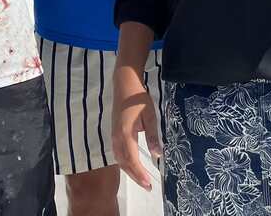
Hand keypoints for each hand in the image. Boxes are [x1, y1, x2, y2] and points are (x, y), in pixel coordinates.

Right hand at [111, 64, 162, 190]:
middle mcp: (117, 138)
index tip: (149, 184)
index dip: (140, 174)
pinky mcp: (114, 133)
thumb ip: (153, 136)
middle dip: (135, 176)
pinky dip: (124, 163)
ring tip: (140, 179)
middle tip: (147, 186)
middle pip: (124, 163)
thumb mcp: (150, 116)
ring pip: (119, 159)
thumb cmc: (138, 99)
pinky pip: (117, 153)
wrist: (124, 84)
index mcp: (126, 134)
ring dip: (129, 171)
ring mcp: (113, 135)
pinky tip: (130, 165)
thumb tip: (157, 154)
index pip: (132, 160)